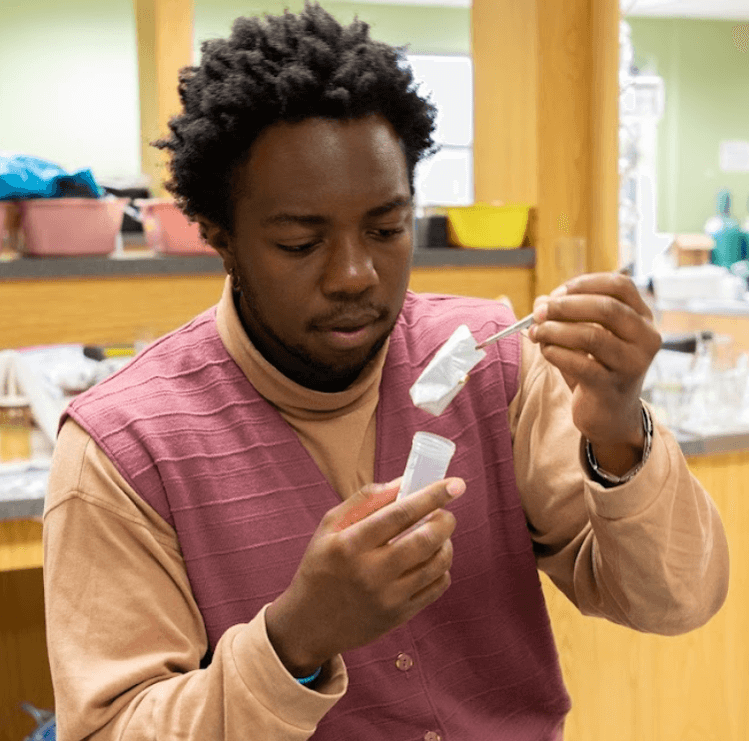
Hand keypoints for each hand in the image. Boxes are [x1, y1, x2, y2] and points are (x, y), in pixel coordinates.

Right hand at [265, 477, 464, 677]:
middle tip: (445, 512)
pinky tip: (431, 560)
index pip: (400, 514)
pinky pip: (436, 588)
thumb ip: (364, 500)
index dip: (432, 496)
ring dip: (446, 543)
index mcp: (350, 544)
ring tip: (438, 535)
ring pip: (437, 565)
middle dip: (445, 520)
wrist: (310, 623)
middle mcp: (371, 572)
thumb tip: (403, 483)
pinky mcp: (399, 616)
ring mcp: (387, 598)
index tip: (455, 484)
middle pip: (425, 540)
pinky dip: (442, 568)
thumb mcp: (330, 527)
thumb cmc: (321, 566)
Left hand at [529, 272, 660, 474]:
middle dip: (565, 306)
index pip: (620, 286)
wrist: (609, 415)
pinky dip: (556, 353)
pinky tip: (545, 351)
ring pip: (592, 336)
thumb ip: (565, 317)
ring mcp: (632, 364)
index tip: (557, 292)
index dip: (584, 284)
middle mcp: (645, 339)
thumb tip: (541, 302)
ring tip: (536, 332)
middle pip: (607, 308)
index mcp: (642, 319)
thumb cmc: (596, 368)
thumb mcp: (584, 337)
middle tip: (539, 311)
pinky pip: (580, 364)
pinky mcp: (613, 387)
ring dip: (556, 330)